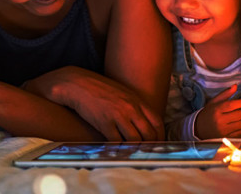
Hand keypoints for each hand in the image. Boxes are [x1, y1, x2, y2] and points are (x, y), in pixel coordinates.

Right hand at [23, 66, 163, 140]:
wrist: (79, 84)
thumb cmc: (101, 90)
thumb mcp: (123, 93)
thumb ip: (134, 106)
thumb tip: (142, 123)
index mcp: (137, 100)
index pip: (157, 121)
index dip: (160, 136)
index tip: (159, 145)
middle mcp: (131, 108)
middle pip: (148, 133)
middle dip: (150, 146)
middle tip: (147, 154)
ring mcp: (119, 115)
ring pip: (135, 140)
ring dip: (135, 150)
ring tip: (134, 156)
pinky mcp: (105, 123)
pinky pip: (117, 142)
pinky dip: (119, 150)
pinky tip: (119, 153)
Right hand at [195, 84, 240, 138]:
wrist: (199, 128)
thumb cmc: (208, 113)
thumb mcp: (214, 101)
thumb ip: (226, 93)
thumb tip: (236, 86)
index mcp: (217, 110)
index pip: (233, 105)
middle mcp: (220, 120)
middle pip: (239, 115)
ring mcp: (224, 130)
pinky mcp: (227, 137)